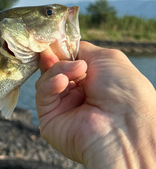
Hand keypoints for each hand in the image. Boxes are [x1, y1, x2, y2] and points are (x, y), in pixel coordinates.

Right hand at [35, 41, 155, 167]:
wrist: (125, 127)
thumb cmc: (125, 91)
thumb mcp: (107, 58)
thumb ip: (80, 49)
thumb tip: (57, 46)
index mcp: (94, 81)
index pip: (68, 60)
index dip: (61, 50)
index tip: (55, 41)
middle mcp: (78, 94)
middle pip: (53, 68)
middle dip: (56, 58)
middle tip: (60, 53)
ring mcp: (64, 108)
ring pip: (46, 79)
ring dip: (59, 70)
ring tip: (77, 71)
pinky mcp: (50, 120)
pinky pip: (43, 95)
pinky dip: (50, 84)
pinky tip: (62, 82)